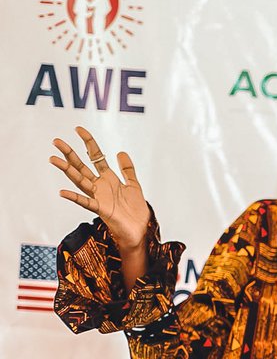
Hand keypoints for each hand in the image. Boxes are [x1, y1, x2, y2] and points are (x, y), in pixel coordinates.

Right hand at [50, 126, 149, 252]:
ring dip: (67, 170)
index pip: (95, 157)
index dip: (88, 143)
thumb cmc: (136, 210)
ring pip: (80, 181)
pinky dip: (74, 197)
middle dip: (70, 154)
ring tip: (54, 159)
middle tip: (56, 141)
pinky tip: (62, 192)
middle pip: (82, 166)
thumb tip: (121, 152)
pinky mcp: (101, 209)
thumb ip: (127, 169)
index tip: (78, 129)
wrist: (140, 230)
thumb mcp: (134, 185)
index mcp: (108, 179)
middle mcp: (100, 186)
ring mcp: (99, 197)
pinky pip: (86, 202)